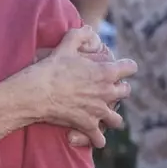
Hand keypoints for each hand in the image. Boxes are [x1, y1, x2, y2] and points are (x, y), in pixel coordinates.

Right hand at [23, 26, 135, 147]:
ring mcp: (98, 111)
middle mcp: (106, 92)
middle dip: (119, 90)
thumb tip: (88, 28)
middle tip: (108, 90)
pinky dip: (97, 139)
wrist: (36, 93)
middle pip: (126, 92)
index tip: (120, 68)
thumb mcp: (65, 46)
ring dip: (111, 117)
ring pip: (117, 119)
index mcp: (105, 72)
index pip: (130, 67)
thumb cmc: (50, 69)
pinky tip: (94, 138)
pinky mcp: (88, 126)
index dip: (126, 66)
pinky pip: (99, 138)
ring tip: (103, 115)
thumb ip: (80, 35)